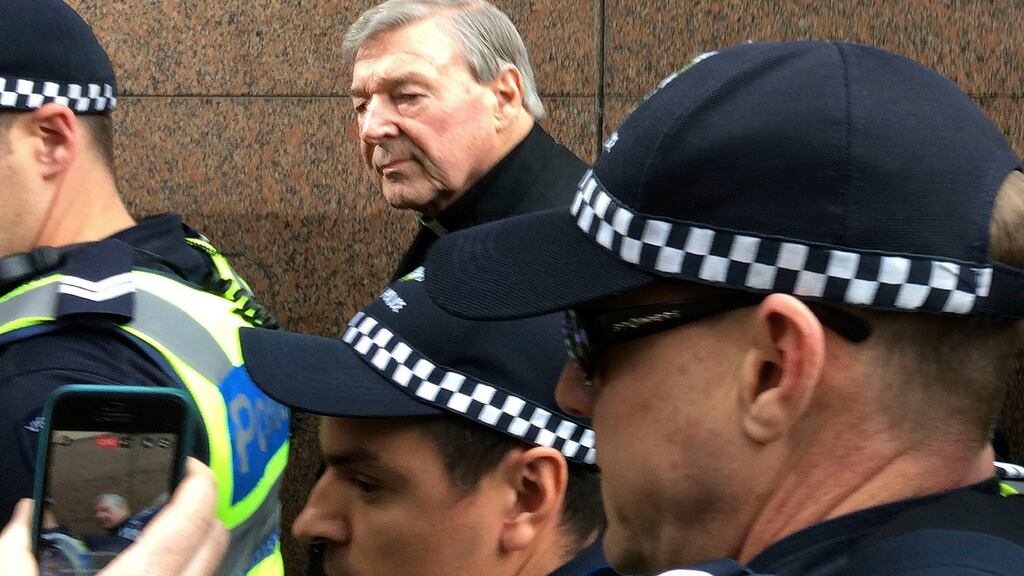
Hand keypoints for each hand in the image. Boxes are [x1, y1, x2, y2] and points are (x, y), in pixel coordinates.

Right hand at [0, 458, 227, 575]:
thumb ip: (18, 550)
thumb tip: (28, 513)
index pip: (196, 515)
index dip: (199, 478)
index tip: (184, 461)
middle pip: (215, 537)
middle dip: (200, 507)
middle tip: (168, 492)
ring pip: (208, 565)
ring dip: (192, 540)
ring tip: (157, 526)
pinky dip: (182, 566)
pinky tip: (150, 561)